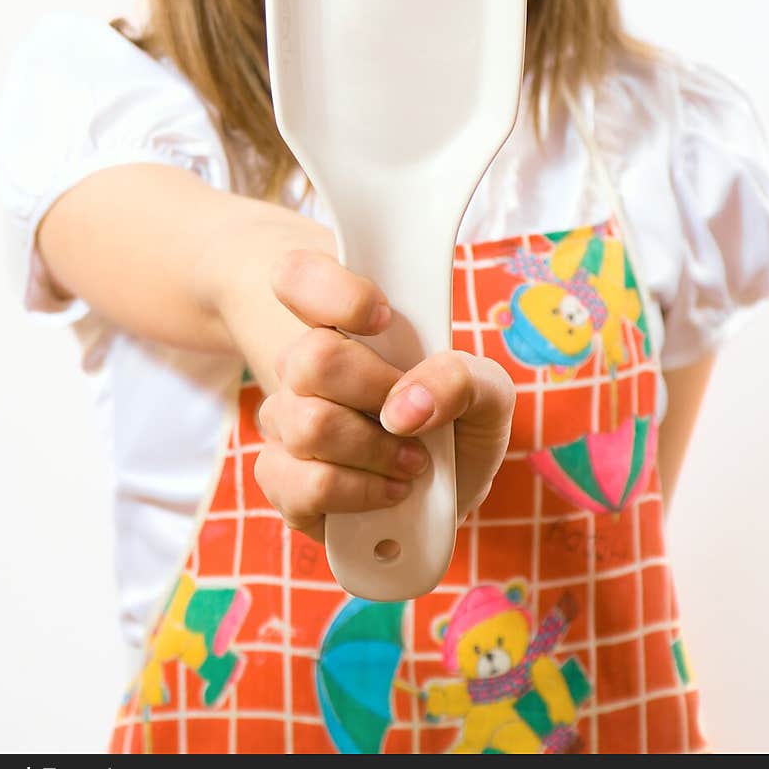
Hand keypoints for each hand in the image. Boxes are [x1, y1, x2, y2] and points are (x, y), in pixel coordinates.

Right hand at [252, 248, 515, 543]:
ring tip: (413, 463)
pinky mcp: (281, 481)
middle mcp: (302, 365)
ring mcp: (285, 422)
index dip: (334, 293)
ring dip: (376, 452)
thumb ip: (461, 380)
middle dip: (377, 391)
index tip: (383, 318)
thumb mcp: (487, 391)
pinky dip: (359, 493)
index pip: (296, 275)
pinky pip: (301, 486)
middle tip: (413, 416)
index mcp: (343, 322)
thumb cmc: (457, 420)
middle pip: (312, 358)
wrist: (448, 488)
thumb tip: (403, 410)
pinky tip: (388, 492)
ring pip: (309, 425)